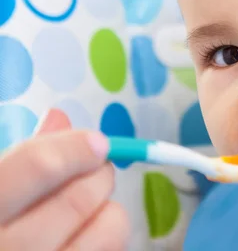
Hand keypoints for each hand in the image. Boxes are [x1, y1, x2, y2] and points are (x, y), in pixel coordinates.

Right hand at [0, 109, 129, 249]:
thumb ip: (20, 161)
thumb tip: (60, 118)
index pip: (36, 166)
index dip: (74, 148)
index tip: (97, 142)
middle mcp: (6, 249)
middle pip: (78, 198)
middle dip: (99, 173)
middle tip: (98, 169)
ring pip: (109, 230)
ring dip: (109, 210)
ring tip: (90, 209)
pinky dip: (107, 240)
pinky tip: (84, 239)